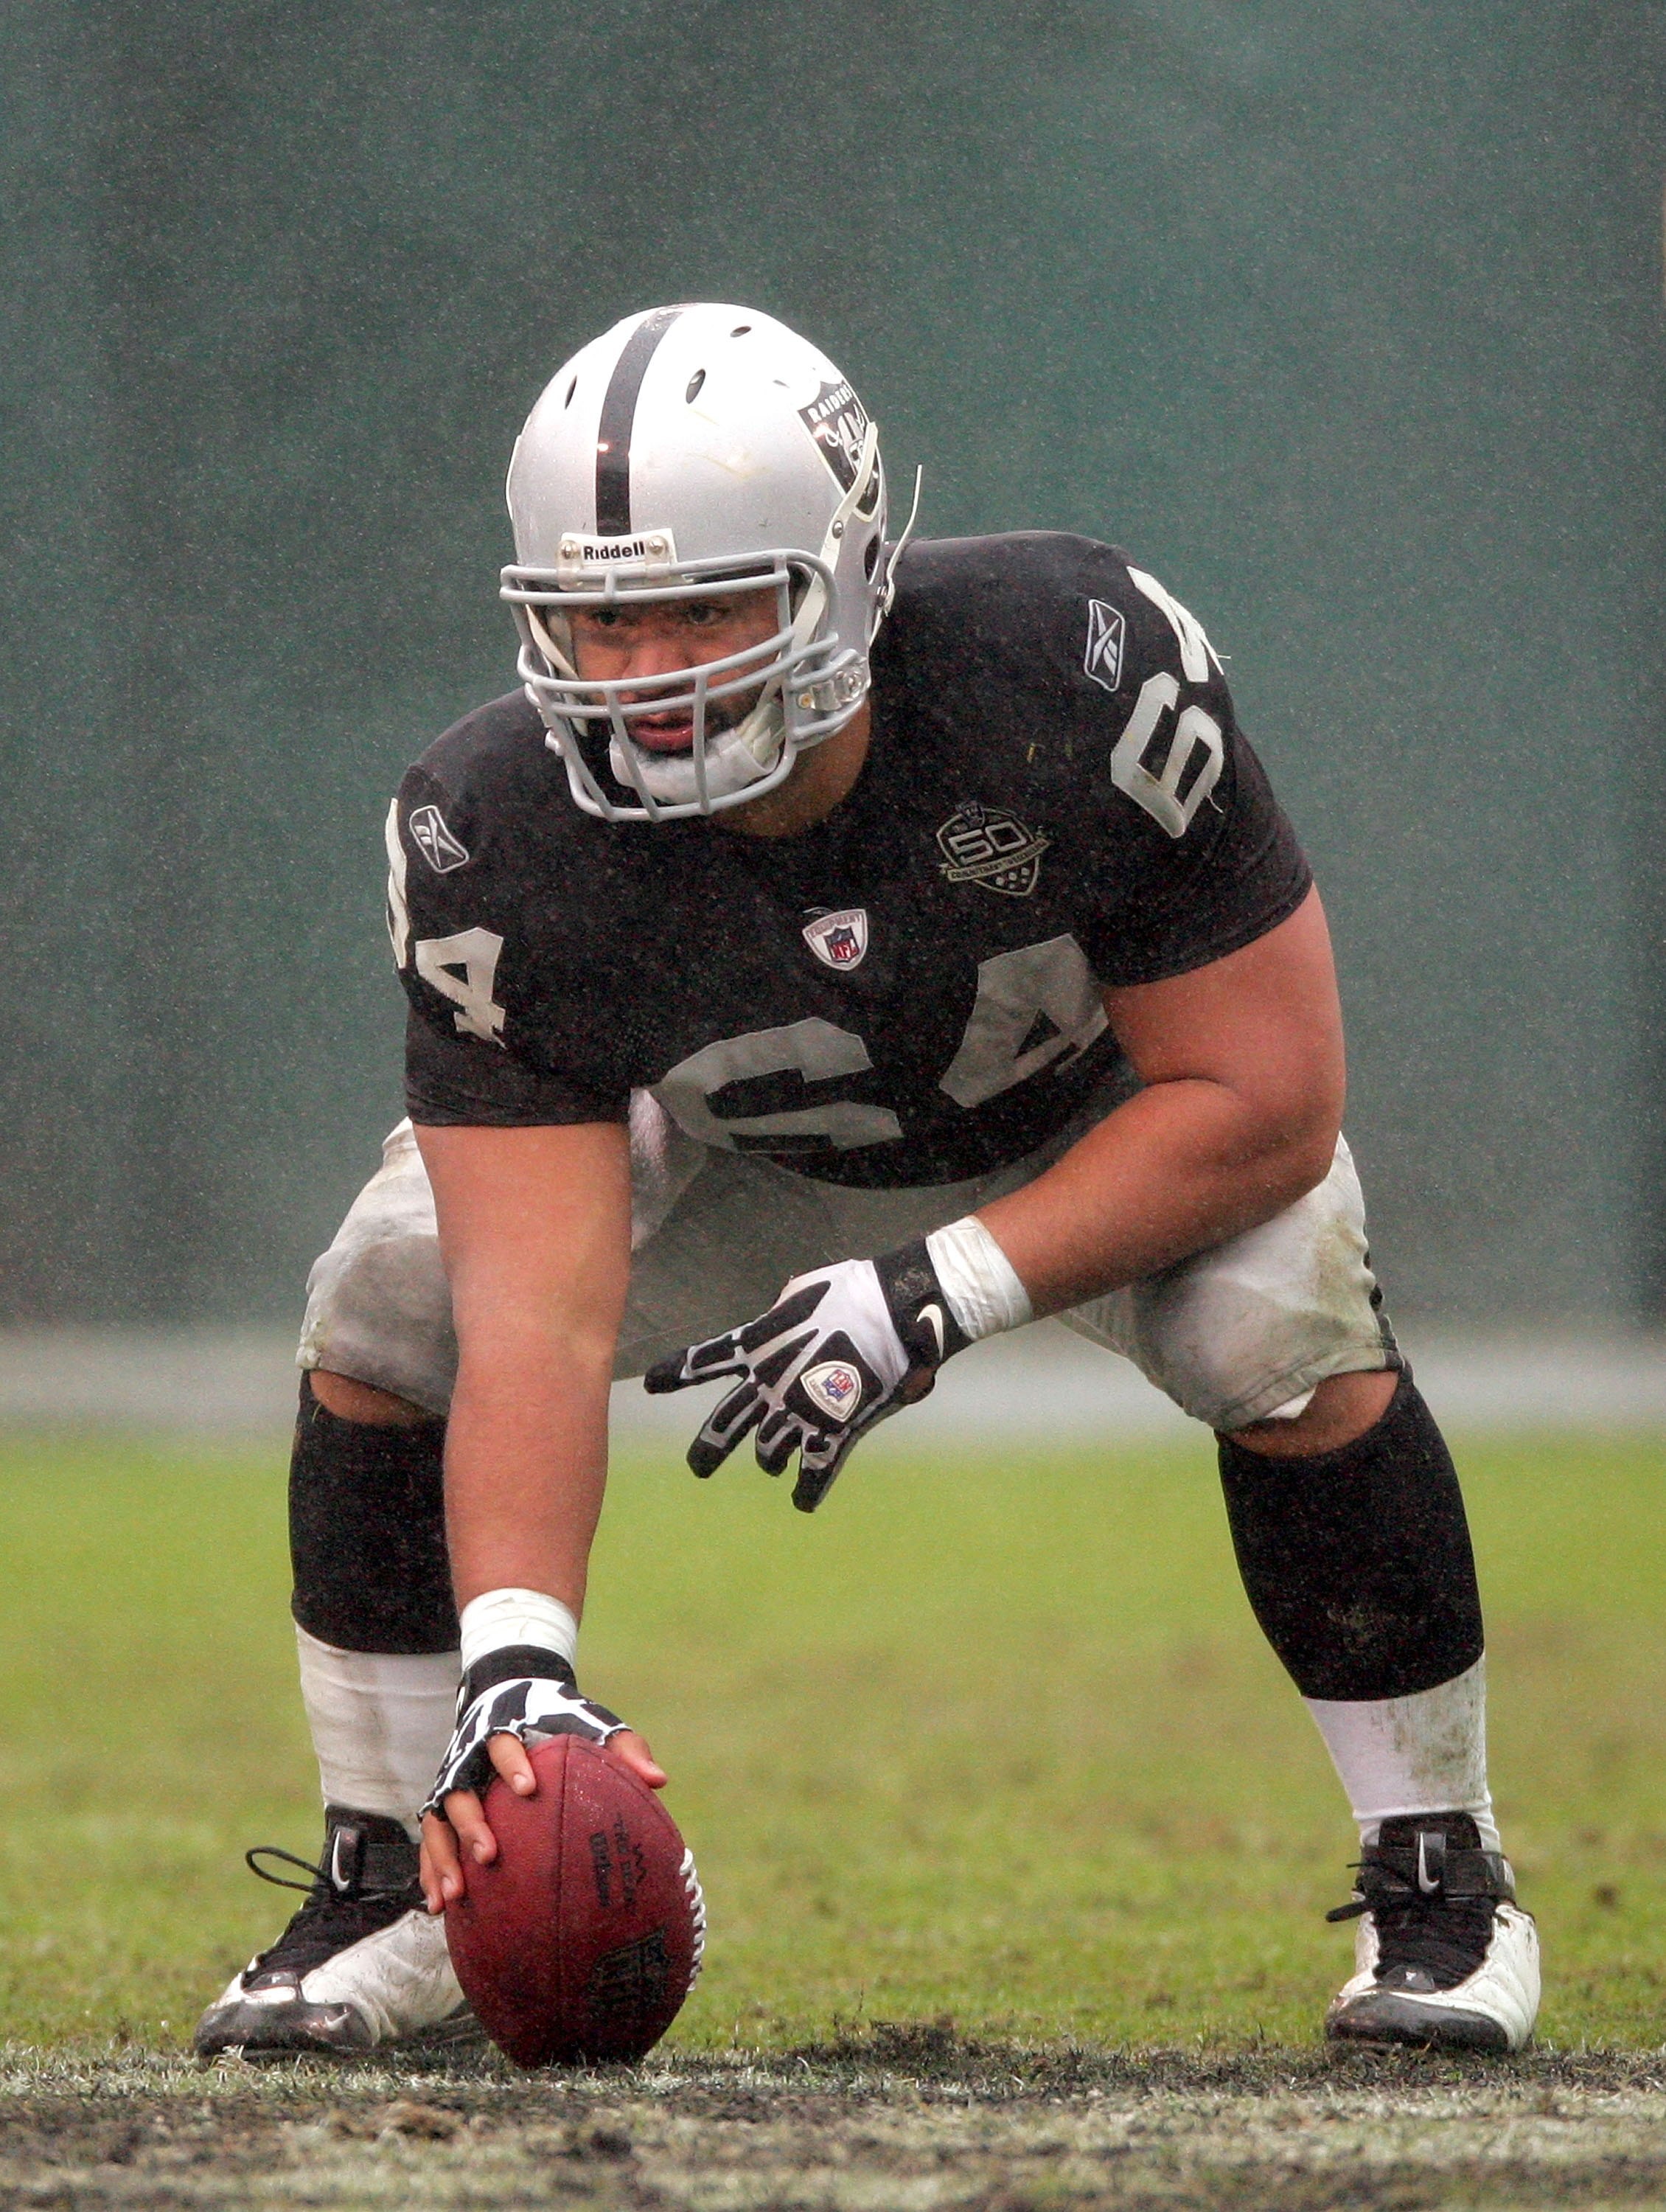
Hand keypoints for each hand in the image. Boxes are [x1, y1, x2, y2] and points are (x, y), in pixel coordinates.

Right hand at [420, 1726, 664, 1910]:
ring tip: (456, 1896)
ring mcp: (453, 1781)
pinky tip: (441, 1909)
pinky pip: (433, 1841)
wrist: (513, 1692)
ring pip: (438, 1821)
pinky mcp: (444, 1805)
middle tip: (489, 1855)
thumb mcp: (592, 1723)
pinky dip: (432, 1872)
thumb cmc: (560, 1715)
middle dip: (471, 1822)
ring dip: (443, 1857)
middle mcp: (470, 1758)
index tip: (528, 1787)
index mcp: (505, 1731)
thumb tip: (659, 1781)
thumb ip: (624, 1749)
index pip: (503, 1743)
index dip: (513, 1762)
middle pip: (460, 1789)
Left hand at [643, 1237, 968, 1510]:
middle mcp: (769, 1386)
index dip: (675, 1372)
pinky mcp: (833, 1432)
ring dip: (768, 1460)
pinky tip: (801, 1502)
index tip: (650, 1382)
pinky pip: (812, 1474)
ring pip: (768, 1454)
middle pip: (724, 1426)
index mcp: (757, 1346)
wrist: (894, 1313)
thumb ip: (781, 1310)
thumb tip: (779, 1312)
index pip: (704, 1361)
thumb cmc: (852, 1291)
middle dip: (707, 1451)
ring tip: (772, 1465)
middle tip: (697, 1467)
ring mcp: (798, 1413)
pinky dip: (806, 1492)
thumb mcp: (802, 1291)